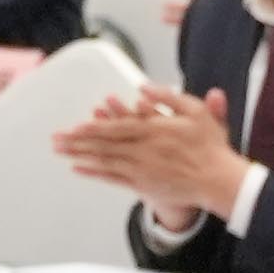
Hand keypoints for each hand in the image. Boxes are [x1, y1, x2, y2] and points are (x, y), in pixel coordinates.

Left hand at [51, 81, 251, 218]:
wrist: (219, 180)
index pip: (117, 127)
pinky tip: (78, 168)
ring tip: (59, 151)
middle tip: (55, 139)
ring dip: (79, 155)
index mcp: (154, 130)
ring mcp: (141, 169)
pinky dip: (94, 173)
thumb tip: (143, 87)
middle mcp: (143, 150)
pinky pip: (113, 179)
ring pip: (104, 161)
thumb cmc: (209, 145)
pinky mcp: (143, 185)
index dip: (94, 127)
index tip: (75, 126)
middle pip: (104, 144)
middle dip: (77, 141)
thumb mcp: (195, 111)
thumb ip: (168, 97)